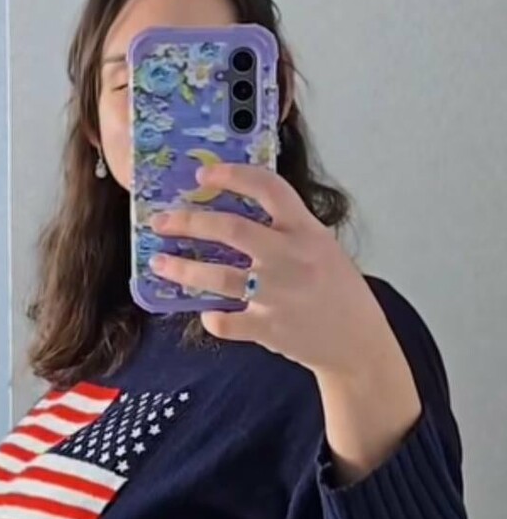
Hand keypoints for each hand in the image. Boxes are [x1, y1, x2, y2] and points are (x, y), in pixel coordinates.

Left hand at [148, 163, 395, 374]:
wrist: (359, 343)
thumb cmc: (339, 291)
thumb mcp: (322, 247)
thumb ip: (288, 229)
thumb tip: (238, 210)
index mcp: (307, 231)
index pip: (268, 188)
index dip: (232, 176)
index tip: (202, 175)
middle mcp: (292, 258)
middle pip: (231, 229)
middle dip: (189, 222)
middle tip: (161, 221)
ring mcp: (279, 294)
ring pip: (219, 276)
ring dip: (182, 268)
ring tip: (159, 262)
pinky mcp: (269, 328)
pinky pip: (226, 321)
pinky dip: (212, 317)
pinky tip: (207, 313)